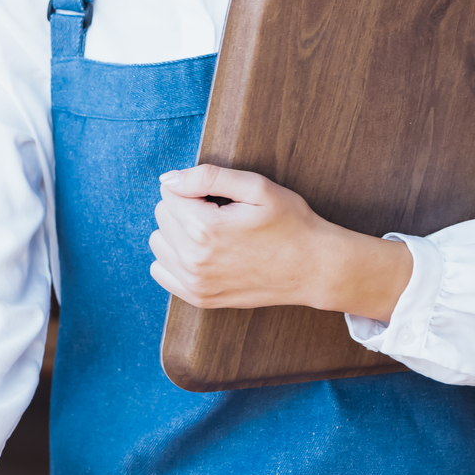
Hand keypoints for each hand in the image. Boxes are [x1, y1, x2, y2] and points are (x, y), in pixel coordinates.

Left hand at [149, 164, 411, 323]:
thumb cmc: (291, 223)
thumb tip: (168, 180)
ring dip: (177, 233)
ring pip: (159, 242)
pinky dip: (175, 258)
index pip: (168, 192)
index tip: (220, 199)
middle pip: (162, 215)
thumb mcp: (257, 188)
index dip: (195, 189)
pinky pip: (161, 270)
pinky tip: (203, 254)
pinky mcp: (198, 298)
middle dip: (186, 208)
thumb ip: (208, 177)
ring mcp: (194, 282)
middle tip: (222, 215)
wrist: (315, 268)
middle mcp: (193, 259)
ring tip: (214, 234)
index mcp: (204, 228)